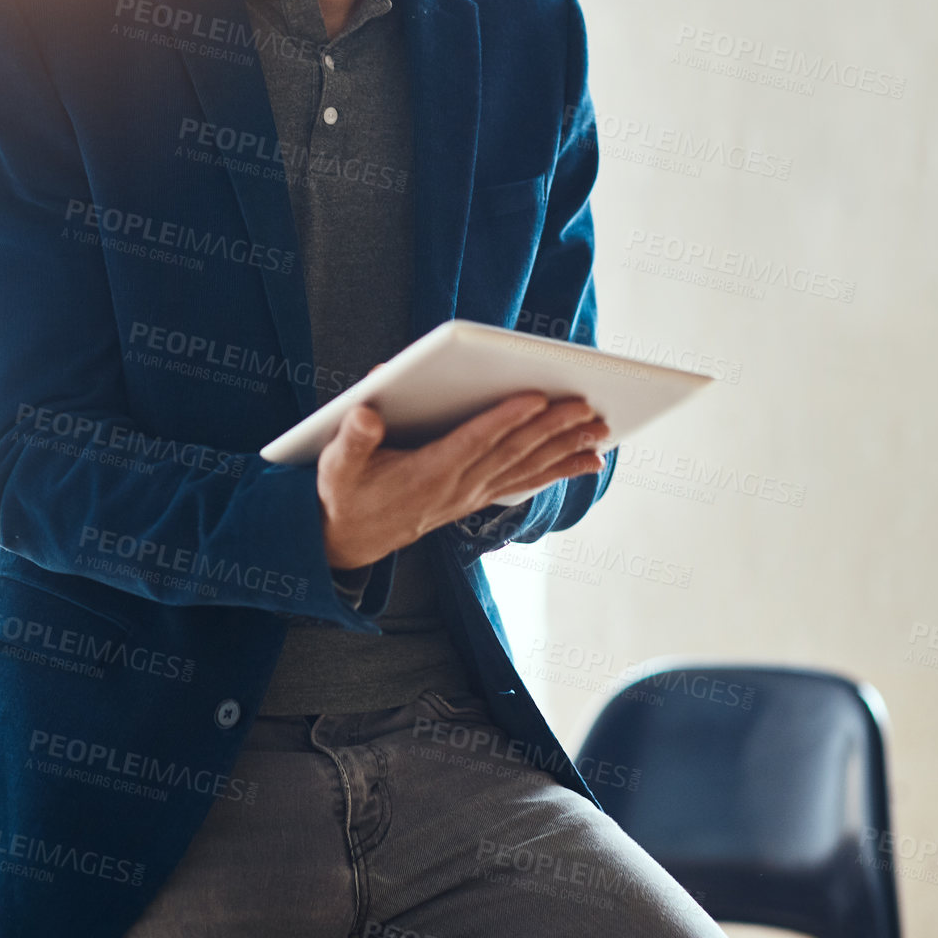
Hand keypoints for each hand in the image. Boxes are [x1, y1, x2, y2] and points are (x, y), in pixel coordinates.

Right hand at [315, 392, 610, 569]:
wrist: (349, 539)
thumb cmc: (344, 491)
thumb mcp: (337, 464)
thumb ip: (353, 437)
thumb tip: (366, 412)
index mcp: (425, 473)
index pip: (472, 442)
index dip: (504, 420)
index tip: (536, 398)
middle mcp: (456, 487)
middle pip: (511, 453)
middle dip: (550, 429)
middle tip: (586, 407)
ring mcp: (470, 495)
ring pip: (526, 468)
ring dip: (564, 449)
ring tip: (600, 432)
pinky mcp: (477, 498)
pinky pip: (525, 483)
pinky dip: (558, 471)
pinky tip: (587, 461)